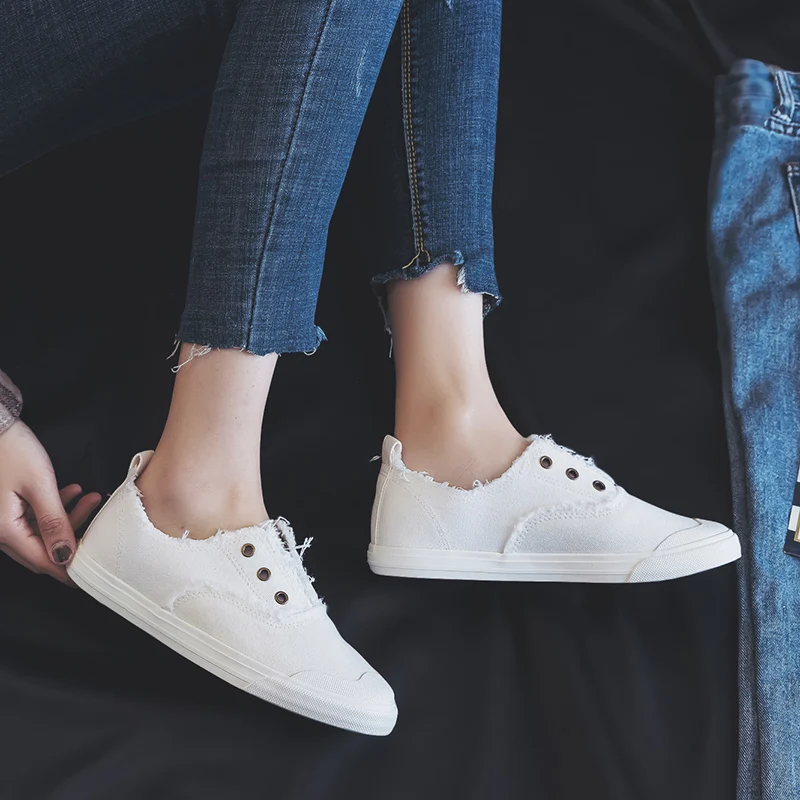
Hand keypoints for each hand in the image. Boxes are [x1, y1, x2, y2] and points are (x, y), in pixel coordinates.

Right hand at [0, 421, 101, 584]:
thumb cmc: (12, 451)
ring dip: (67, 518)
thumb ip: (55, 522)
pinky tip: (72, 491)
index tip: (92, 570)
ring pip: (41, 532)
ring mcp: (2, 520)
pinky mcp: (6, 508)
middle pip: (43, 549)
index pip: (43, 562)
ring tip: (91, 498)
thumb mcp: (39, 486)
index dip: (69, 568)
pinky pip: (34, 518)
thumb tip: (65, 556)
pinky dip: (54, 509)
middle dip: (73, 538)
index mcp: (5, 531)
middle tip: (99, 523)